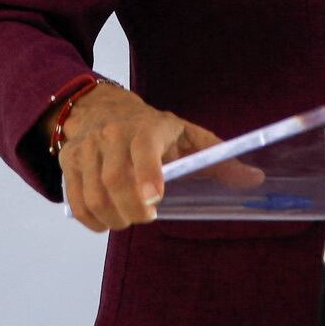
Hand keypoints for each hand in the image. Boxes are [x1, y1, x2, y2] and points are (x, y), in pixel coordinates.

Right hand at [53, 84, 225, 231]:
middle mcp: (111, 134)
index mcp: (145, 127)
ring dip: (113, 218)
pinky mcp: (69, 162)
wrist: (99, 105)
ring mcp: (86, 148)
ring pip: (93, 195)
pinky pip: (76, 201)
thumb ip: (218, 159)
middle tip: (146, 217)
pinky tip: (106, 220)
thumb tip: (255, 179)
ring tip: (127, 219)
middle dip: (132, 210)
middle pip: (115, 181)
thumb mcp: (186, 136)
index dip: (147, 174)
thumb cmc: (150, 127)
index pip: (143, 148)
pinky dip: (91, 219)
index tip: (156, 198)